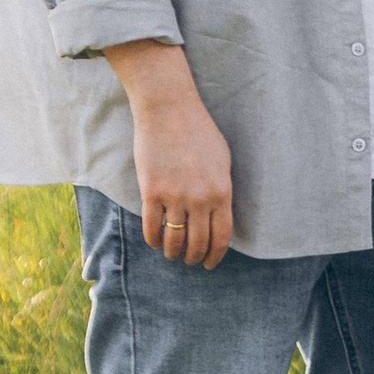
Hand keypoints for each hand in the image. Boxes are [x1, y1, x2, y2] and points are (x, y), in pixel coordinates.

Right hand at [106, 40, 235, 267]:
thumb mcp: (222, 160)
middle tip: (190, 261)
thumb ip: (221, 190)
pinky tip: (155, 241)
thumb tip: (219, 216)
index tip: (210, 264)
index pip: (222, 236)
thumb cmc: (198, 131)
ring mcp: (175, 196)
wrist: (168, 110)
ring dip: (173, 253)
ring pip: (174, 240)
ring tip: (172, 254)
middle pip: (198, 243)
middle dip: (194, 258)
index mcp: (221, 192)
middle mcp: (200, 199)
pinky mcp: (151, 192)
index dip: (215, 255)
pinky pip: (152, 227)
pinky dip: (153, 240)